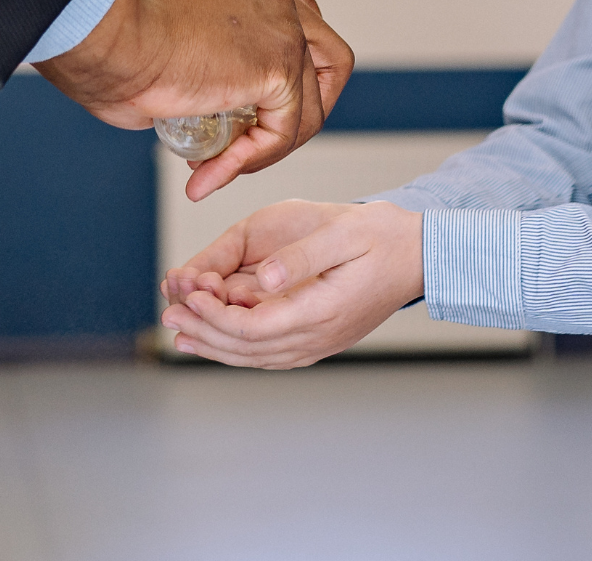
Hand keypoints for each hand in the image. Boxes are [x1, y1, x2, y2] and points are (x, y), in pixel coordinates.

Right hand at [34, 0, 353, 200]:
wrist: (106, 39)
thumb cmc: (111, 38)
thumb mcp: (167, 31)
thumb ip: (194, 50)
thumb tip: (187, 90)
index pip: (299, 18)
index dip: (290, 67)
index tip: (253, 102)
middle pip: (326, 55)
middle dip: (301, 106)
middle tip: (257, 141)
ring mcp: (285, 26)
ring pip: (311, 101)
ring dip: (272, 144)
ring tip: (222, 168)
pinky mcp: (280, 67)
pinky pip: (285, 129)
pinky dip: (253, 159)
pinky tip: (211, 173)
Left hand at [160, 201, 423, 369]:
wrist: (422, 256)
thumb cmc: (384, 238)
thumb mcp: (344, 233)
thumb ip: (302, 257)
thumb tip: (264, 278)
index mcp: (322, 311)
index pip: (253, 328)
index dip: (214, 316)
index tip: (188, 295)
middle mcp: (319, 337)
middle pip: (247, 349)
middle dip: (204, 332)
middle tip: (169, 316)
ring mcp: (321, 343)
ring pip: (256, 357)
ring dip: (215, 347)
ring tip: (181, 333)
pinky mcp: (320, 338)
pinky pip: (271, 354)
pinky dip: (238, 349)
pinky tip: (218, 340)